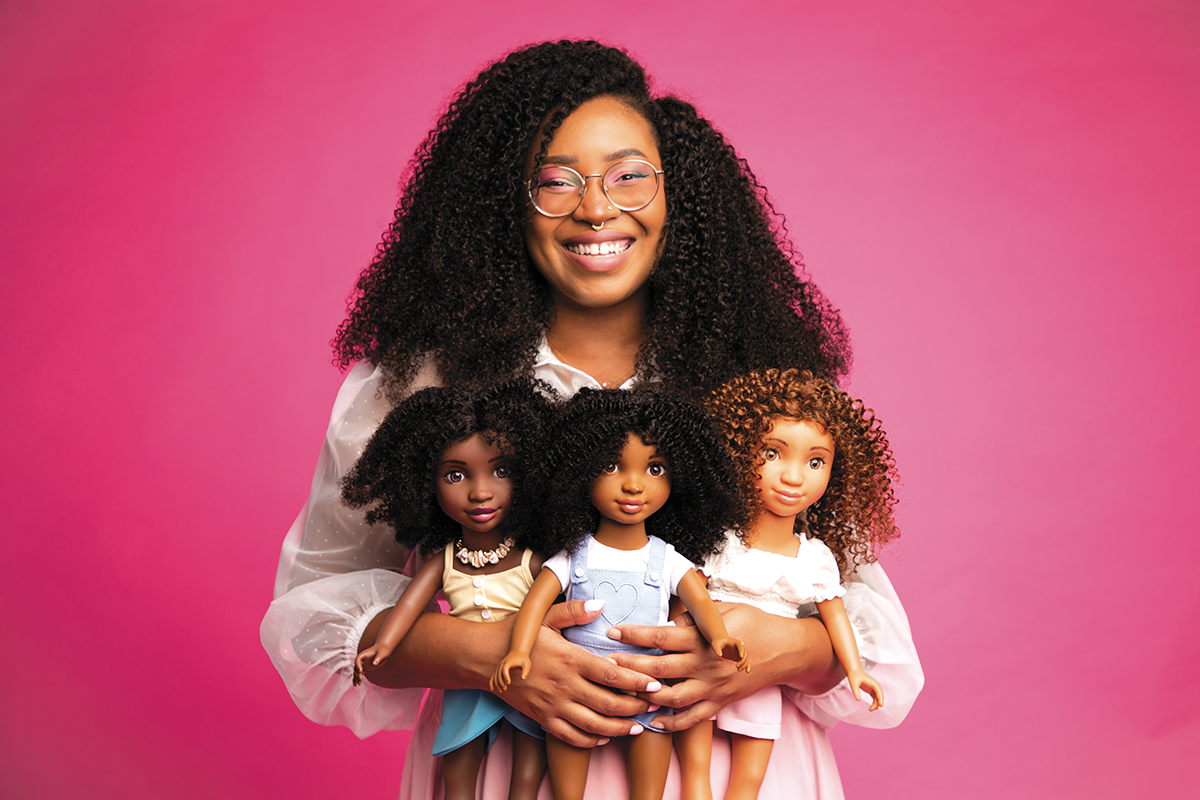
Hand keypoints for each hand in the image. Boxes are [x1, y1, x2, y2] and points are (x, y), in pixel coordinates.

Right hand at [353, 643, 393, 686]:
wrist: (384, 650)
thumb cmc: (383, 650)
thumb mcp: (381, 653)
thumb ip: (377, 658)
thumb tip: (374, 664)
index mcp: (363, 654)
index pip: (357, 660)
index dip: (358, 665)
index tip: (360, 670)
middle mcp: (362, 660)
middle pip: (356, 667)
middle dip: (357, 673)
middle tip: (360, 679)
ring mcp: (363, 665)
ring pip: (356, 672)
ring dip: (356, 677)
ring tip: (358, 683)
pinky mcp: (366, 669)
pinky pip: (360, 674)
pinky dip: (357, 679)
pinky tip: (356, 685)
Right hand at [490, 652, 530, 692]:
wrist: (518, 653)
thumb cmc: (523, 659)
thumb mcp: (526, 664)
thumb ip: (525, 671)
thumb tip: (523, 678)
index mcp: (508, 662)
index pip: (504, 670)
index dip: (506, 676)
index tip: (509, 683)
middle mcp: (501, 664)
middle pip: (498, 674)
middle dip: (501, 682)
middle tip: (505, 689)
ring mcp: (499, 667)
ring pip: (495, 676)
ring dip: (497, 684)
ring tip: (502, 691)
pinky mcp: (498, 669)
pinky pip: (493, 676)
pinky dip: (492, 682)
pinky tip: (492, 689)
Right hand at [495, 600, 665, 746]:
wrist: (483, 659)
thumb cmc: (517, 636)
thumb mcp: (544, 617)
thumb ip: (574, 611)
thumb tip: (600, 604)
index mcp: (570, 659)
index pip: (612, 675)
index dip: (637, 682)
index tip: (656, 684)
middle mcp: (564, 685)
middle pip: (609, 703)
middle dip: (637, 707)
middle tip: (656, 706)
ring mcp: (553, 705)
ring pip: (594, 725)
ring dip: (620, 728)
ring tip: (639, 726)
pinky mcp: (542, 719)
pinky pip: (571, 737)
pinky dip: (592, 740)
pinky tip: (605, 736)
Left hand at [606, 602, 838, 730]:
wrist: (787, 650)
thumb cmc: (755, 623)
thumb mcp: (724, 610)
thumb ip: (695, 615)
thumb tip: (670, 618)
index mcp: (704, 639)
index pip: (661, 637)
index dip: (634, 634)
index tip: (613, 631)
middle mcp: (705, 665)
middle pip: (659, 669)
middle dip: (629, 666)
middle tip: (606, 663)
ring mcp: (712, 687)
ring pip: (671, 697)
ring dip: (645, 696)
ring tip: (623, 691)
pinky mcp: (720, 703)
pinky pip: (692, 718)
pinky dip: (671, 722)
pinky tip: (652, 721)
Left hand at [709, 636, 749, 671]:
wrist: (719, 642)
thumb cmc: (717, 643)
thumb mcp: (715, 645)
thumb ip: (717, 650)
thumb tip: (720, 656)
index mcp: (735, 642)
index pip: (741, 646)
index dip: (742, 651)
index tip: (741, 657)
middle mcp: (739, 648)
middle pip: (745, 654)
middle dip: (742, 661)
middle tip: (736, 666)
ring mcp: (740, 653)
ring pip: (745, 659)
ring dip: (743, 665)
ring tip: (738, 670)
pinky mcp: (738, 658)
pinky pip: (745, 662)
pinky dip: (747, 666)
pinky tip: (747, 672)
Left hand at [847, 669, 883, 710]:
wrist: (854, 671)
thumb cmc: (854, 676)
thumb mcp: (853, 684)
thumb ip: (855, 692)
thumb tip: (858, 699)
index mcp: (873, 683)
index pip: (879, 692)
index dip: (881, 699)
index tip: (880, 706)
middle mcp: (875, 686)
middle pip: (879, 696)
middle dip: (878, 703)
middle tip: (871, 709)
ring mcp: (873, 688)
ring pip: (878, 698)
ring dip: (876, 704)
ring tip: (870, 710)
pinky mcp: (870, 690)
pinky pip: (875, 697)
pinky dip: (874, 702)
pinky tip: (871, 707)